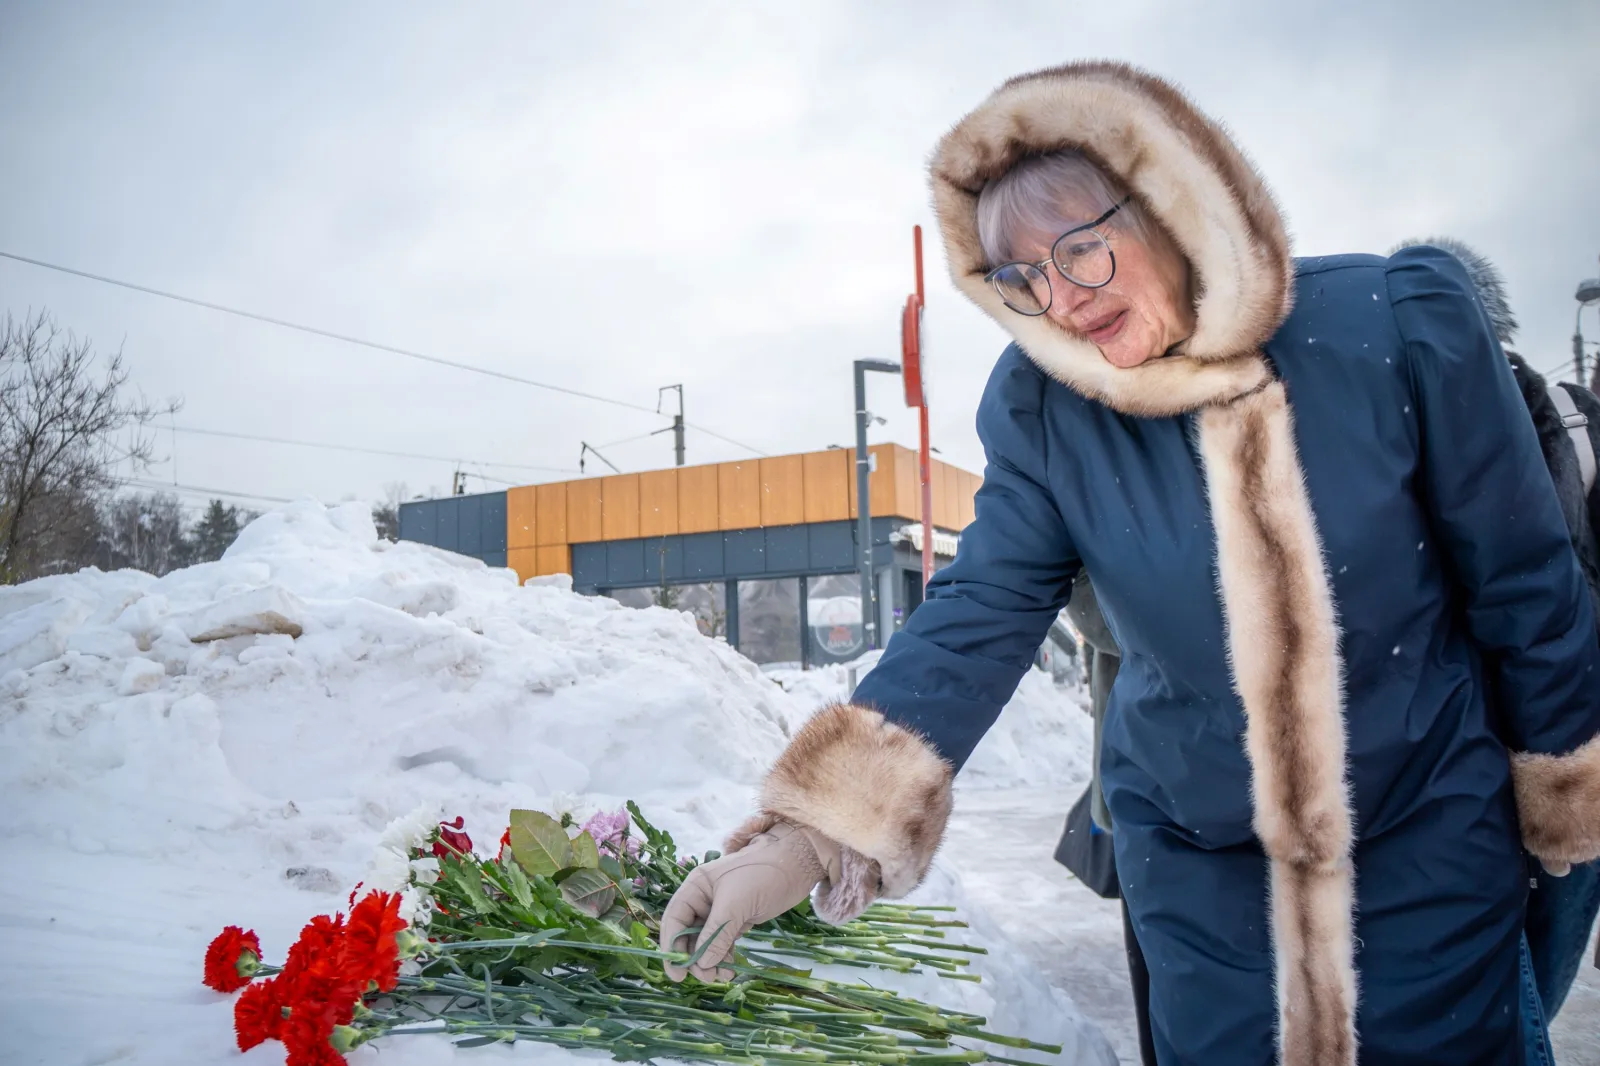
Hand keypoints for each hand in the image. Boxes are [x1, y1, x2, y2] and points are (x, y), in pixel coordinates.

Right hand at [658, 821, 824, 982]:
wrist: (796, 865)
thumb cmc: (761, 875)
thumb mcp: (735, 904)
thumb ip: (716, 934)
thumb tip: (702, 963)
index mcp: (696, 887)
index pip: (674, 919)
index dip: (671, 946)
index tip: (677, 973)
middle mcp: (704, 899)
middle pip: (688, 935)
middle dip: (694, 958)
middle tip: (707, 978)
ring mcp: (721, 911)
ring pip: (705, 942)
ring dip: (710, 961)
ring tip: (723, 975)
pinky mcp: (737, 920)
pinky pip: (722, 943)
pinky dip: (723, 957)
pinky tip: (730, 969)